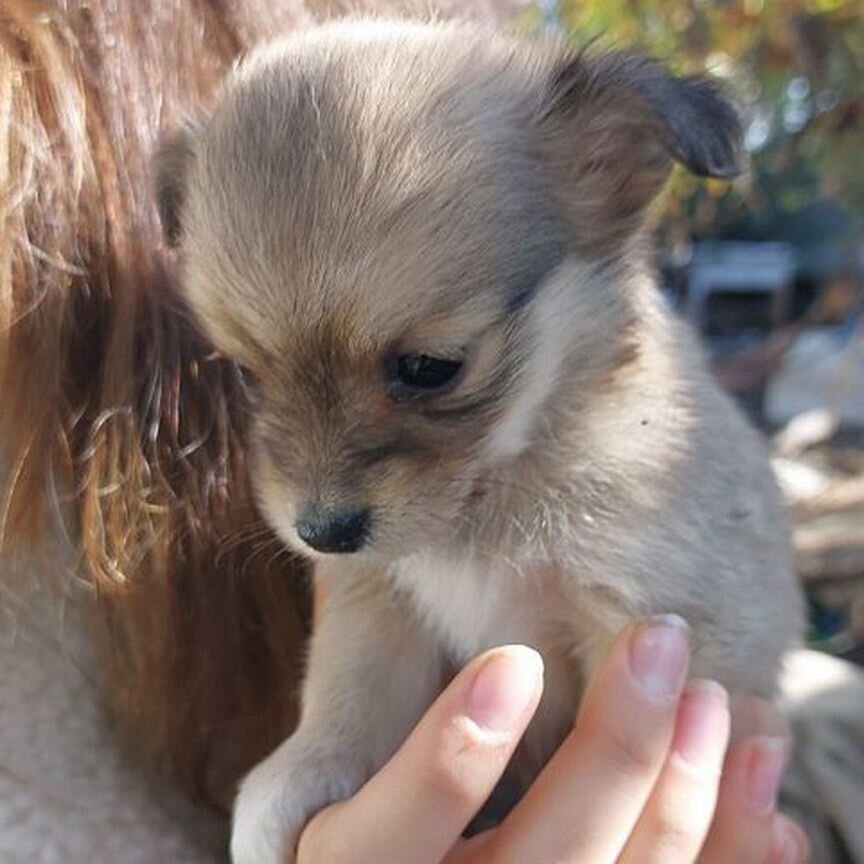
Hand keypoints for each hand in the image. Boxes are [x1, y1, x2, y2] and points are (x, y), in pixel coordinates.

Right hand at [297, 618, 808, 863]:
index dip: (451, 756)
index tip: (514, 663)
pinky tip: (767, 808)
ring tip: (721, 702)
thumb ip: (335, 742)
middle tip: (659, 641)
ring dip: (689, 801)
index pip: (388, 839)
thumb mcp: (332, 783)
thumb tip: (420, 650)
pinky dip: (731, 863)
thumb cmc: (367, 826)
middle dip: (614, 750)